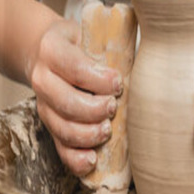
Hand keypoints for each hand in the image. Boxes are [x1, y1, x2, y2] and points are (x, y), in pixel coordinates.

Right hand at [29, 19, 122, 175]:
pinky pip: (59, 147)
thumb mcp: (90, 34)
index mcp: (51, 49)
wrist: (44, 53)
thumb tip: (151, 59)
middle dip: (95, 109)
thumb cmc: (80, 44)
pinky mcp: (49, 125)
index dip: (98, 79)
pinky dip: (75, 158)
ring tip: (107, 130)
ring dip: (88, 134)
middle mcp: (42, 78)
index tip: (118, 83)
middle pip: (66, 102)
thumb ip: (111, 45)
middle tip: (114, 107)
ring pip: (62, 127)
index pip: (73, 67)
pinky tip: (92, 160)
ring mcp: (43, 105)